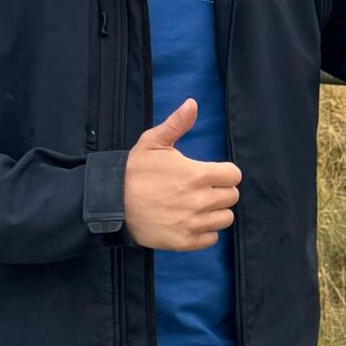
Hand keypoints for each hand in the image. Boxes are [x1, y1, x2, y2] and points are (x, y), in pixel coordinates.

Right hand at [123, 99, 240, 250]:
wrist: (111, 202)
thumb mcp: (152, 142)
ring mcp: (193, 223)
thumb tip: (192, 104)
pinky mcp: (184, 241)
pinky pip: (212, 239)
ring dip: (215, 212)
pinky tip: (191, 221)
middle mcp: (200, 200)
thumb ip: (176, 124)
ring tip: (198, 206)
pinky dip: (205, 232)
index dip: (225, 173)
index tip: (212, 174)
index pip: (234, 176)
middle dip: (221, 191)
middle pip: (232, 197)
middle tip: (202, 190)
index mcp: (198, 174)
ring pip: (225, 219)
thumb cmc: (133, 171)